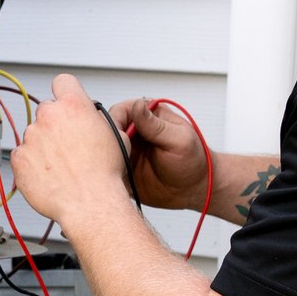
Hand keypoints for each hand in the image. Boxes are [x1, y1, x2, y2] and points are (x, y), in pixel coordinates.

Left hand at [10, 74, 130, 228]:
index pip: (63, 82)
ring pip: (34, 134)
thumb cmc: (104, 174)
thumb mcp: (115, 136)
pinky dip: (32, 164)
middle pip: (47, 110)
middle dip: (56, 124)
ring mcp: (31, 136)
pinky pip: (23, 155)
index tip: (65, 101)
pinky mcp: (19, 157)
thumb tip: (92, 119)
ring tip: (61, 165)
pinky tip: (48, 175)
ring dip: (44, 145)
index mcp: (74, 106)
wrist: (90, 203)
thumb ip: (97, 120)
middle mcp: (49, 117)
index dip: (65, 92)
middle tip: (68, 144)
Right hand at [106, 96, 209, 210]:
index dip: (115, 123)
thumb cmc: (193, 161)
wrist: (193, 190)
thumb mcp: (178, 140)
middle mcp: (133, 130)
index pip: (120, 111)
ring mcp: (126, 149)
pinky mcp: (122, 167)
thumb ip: (156, 125)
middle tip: (116, 156)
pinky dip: (106, 171)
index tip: (119, 138)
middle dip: (107, 141)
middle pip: (106, 129)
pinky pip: (107, 166)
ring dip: (105, 156)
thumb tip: (137, 105)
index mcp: (147, 116)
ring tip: (115, 168)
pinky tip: (113, 177)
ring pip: (103, 147)